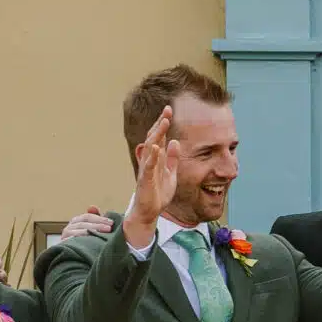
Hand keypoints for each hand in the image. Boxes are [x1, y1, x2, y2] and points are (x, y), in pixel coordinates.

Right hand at [59, 209, 114, 240]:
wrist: (73, 262)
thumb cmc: (86, 245)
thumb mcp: (91, 232)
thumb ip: (94, 220)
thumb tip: (93, 207)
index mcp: (76, 222)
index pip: (87, 217)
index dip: (100, 219)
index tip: (111, 222)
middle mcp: (69, 228)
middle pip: (84, 222)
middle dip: (98, 224)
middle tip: (109, 228)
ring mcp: (65, 236)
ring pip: (78, 230)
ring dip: (92, 230)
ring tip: (103, 232)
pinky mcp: (63, 244)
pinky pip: (72, 239)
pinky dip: (81, 238)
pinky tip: (91, 239)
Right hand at [127, 107, 178, 248]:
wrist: (150, 211)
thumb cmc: (158, 192)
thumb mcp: (171, 173)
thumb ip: (173, 158)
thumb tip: (175, 141)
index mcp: (156, 158)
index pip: (159, 137)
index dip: (163, 123)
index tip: (169, 110)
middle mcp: (150, 160)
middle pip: (154, 137)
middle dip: (160, 124)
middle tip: (167, 110)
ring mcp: (147, 169)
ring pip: (151, 148)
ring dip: (157, 134)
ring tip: (164, 122)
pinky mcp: (145, 179)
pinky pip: (148, 166)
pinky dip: (152, 156)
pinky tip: (156, 146)